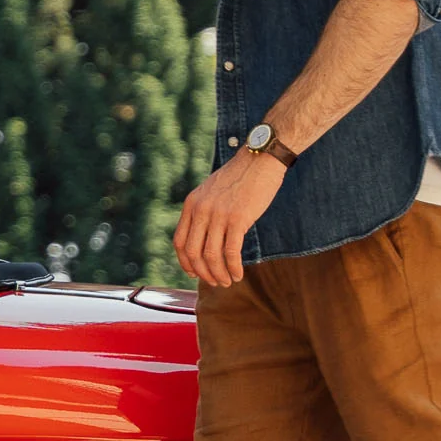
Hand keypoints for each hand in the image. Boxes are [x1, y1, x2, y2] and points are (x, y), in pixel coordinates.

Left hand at [173, 151, 285, 287]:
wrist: (260, 158)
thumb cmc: (240, 177)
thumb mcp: (211, 191)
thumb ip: (204, 211)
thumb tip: (203, 239)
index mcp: (191, 204)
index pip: (180, 242)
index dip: (185, 263)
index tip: (194, 273)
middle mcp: (201, 210)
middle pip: (193, 253)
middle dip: (203, 273)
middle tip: (216, 282)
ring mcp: (218, 215)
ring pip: (211, 256)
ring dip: (219, 274)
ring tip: (228, 281)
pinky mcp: (238, 219)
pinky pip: (231, 252)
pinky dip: (233, 268)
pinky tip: (239, 274)